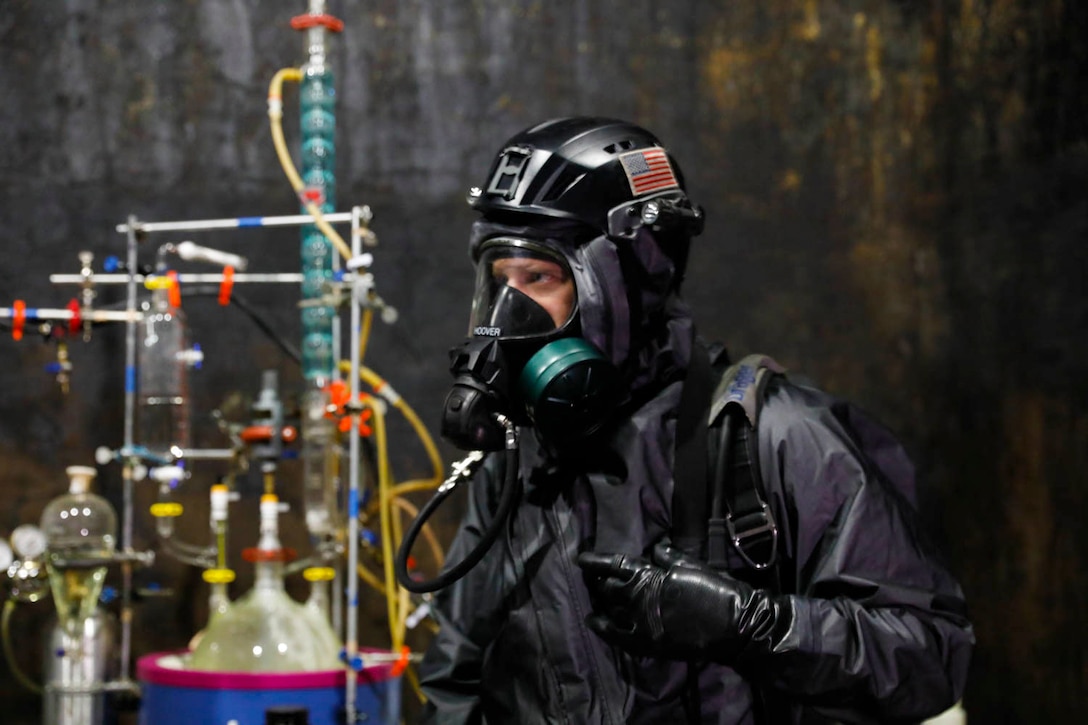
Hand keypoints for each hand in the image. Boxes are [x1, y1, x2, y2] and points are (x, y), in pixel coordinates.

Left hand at [577, 543, 791, 663]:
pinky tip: (594, 622)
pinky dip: (604, 628)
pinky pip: (618, 636)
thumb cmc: (717, 589)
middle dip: (600, 582)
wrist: (735, 625)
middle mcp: (640, 598)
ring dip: (602, 602)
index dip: (597, 561)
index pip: (616, 565)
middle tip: (592, 579)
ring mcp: (642, 622)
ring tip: (594, 596)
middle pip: (610, 588)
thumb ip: (669, 558)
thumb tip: (655, 550)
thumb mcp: (693, 565)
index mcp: (650, 575)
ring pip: (612, 610)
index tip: (581, 559)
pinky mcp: (648, 643)